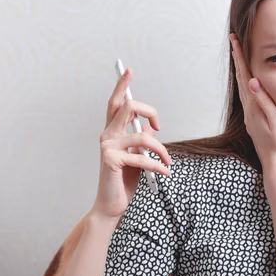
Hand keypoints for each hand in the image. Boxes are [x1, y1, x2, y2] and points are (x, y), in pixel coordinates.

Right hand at [89, 68, 172, 223]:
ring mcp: (107, 147)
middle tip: (159, 127)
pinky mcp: (111, 160)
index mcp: (112, 131)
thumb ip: (139, 141)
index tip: (128, 70)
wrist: (111, 205)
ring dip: (161, 150)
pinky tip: (165, 173)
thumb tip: (150, 128)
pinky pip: (143, 157)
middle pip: (128, 106)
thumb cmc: (124, 181)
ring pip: (142, 135)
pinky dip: (158, 165)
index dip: (121, 85)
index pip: (116, 103)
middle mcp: (107, 135)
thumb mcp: (136, 157)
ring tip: (167, 162)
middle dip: (150, 111)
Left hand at [229, 33, 275, 173]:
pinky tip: (250, 84)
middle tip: (234, 41)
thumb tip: (252, 81)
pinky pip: (249, 97)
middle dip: (238, 59)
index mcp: (254, 107)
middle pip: (241, 79)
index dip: (240, 57)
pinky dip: (247, 84)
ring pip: (244, 88)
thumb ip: (265, 102)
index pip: (245, 76)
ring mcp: (251, 117)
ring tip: (240, 57)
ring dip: (242, 71)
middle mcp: (249, 111)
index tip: (235, 40)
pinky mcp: (255, 122)